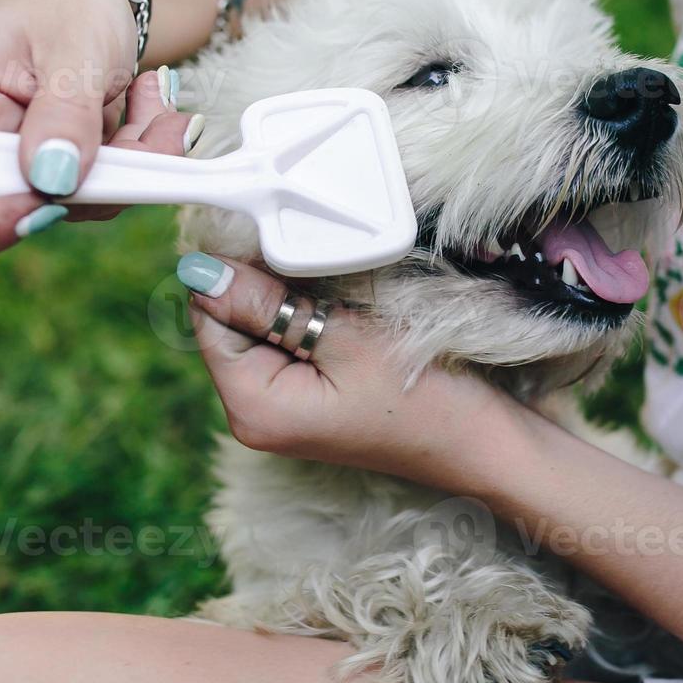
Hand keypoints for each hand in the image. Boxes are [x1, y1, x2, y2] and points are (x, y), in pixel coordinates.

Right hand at [0, 0, 196, 252]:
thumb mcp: (75, 42)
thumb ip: (66, 108)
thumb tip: (52, 178)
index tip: (45, 205)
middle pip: (6, 211)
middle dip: (89, 189)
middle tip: (146, 137)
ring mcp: (13, 157)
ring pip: (68, 206)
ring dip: (130, 169)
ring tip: (154, 101)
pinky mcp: (54, 166)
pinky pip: (97, 191)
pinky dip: (139, 160)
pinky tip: (150, 105)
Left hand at [179, 253, 528, 489]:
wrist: (480, 443)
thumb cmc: (422, 398)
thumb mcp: (345, 338)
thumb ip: (267, 303)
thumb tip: (202, 270)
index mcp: (252, 408)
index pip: (208, 320)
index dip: (233, 273)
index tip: (274, 239)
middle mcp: (254, 418)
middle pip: (229, 327)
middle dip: (264, 287)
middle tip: (316, 262)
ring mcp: (280, 414)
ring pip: (259, 333)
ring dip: (289, 301)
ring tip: (336, 290)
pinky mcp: (305, 406)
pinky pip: (285, 348)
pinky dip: (305, 322)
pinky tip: (340, 311)